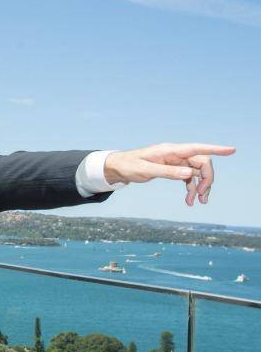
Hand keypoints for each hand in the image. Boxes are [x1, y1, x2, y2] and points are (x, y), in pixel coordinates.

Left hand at [104, 143, 235, 205]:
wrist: (118, 167)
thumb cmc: (129, 166)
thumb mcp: (146, 171)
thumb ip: (167, 172)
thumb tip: (189, 173)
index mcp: (170, 151)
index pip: (197, 148)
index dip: (215, 149)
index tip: (232, 150)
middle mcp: (175, 154)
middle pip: (202, 163)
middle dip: (207, 179)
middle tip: (203, 196)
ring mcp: (175, 161)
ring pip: (197, 172)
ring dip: (200, 187)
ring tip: (197, 203)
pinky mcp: (173, 169)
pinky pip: (188, 178)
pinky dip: (191, 188)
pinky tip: (189, 200)